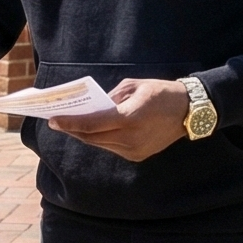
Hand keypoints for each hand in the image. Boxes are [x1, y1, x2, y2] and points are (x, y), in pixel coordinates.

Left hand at [50, 77, 192, 160]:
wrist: (189, 111)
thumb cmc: (161, 92)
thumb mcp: (134, 86)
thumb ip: (110, 98)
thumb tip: (93, 108)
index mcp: (130, 118)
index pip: (91, 124)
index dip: (69, 123)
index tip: (52, 119)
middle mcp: (130, 138)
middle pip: (92, 137)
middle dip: (72, 130)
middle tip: (56, 121)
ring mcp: (134, 150)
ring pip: (100, 144)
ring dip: (84, 135)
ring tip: (70, 125)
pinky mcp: (137, 156)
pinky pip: (112, 147)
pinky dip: (100, 139)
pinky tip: (91, 131)